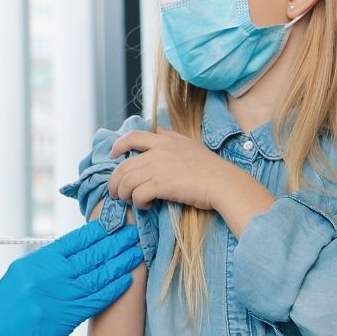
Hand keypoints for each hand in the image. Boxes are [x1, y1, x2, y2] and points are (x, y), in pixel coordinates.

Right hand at [0, 221, 141, 335]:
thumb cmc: (4, 308)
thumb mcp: (22, 275)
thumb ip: (47, 264)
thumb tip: (74, 254)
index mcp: (39, 260)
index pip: (75, 239)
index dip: (98, 230)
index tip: (115, 221)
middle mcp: (50, 274)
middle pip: (91, 254)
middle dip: (116, 242)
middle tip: (135, 232)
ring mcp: (58, 296)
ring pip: (97, 274)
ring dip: (120, 263)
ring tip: (137, 253)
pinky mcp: (65, 318)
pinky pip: (95, 300)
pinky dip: (112, 288)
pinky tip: (126, 280)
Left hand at [109, 127, 232, 209]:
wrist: (223, 183)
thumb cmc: (210, 167)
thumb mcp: (190, 144)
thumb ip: (172, 136)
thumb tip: (159, 130)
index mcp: (164, 141)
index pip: (132, 137)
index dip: (118, 146)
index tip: (113, 156)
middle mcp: (158, 152)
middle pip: (124, 166)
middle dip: (115, 181)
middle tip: (115, 192)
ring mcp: (158, 168)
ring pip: (126, 181)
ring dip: (124, 194)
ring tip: (129, 201)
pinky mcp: (161, 185)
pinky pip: (138, 194)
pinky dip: (138, 202)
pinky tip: (146, 205)